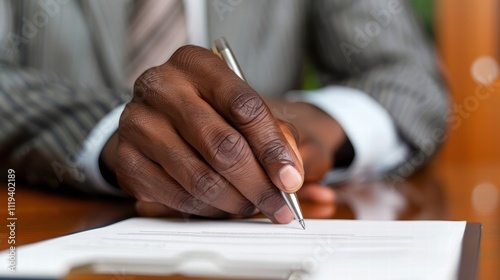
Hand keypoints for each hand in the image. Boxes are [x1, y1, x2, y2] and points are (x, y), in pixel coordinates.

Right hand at [133, 100, 345, 218]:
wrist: (152, 118)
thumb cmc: (205, 111)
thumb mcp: (239, 108)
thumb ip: (272, 133)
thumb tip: (289, 175)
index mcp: (196, 64)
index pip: (244, 106)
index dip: (273, 148)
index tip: (290, 179)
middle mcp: (162, 87)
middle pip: (223, 146)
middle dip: (258, 185)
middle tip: (277, 206)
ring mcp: (138, 123)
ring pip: (200, 178)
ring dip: (234, 202)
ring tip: (250, 206)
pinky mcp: (126, 159)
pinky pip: (177, 197)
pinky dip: (206, 209)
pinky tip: (220, 206)